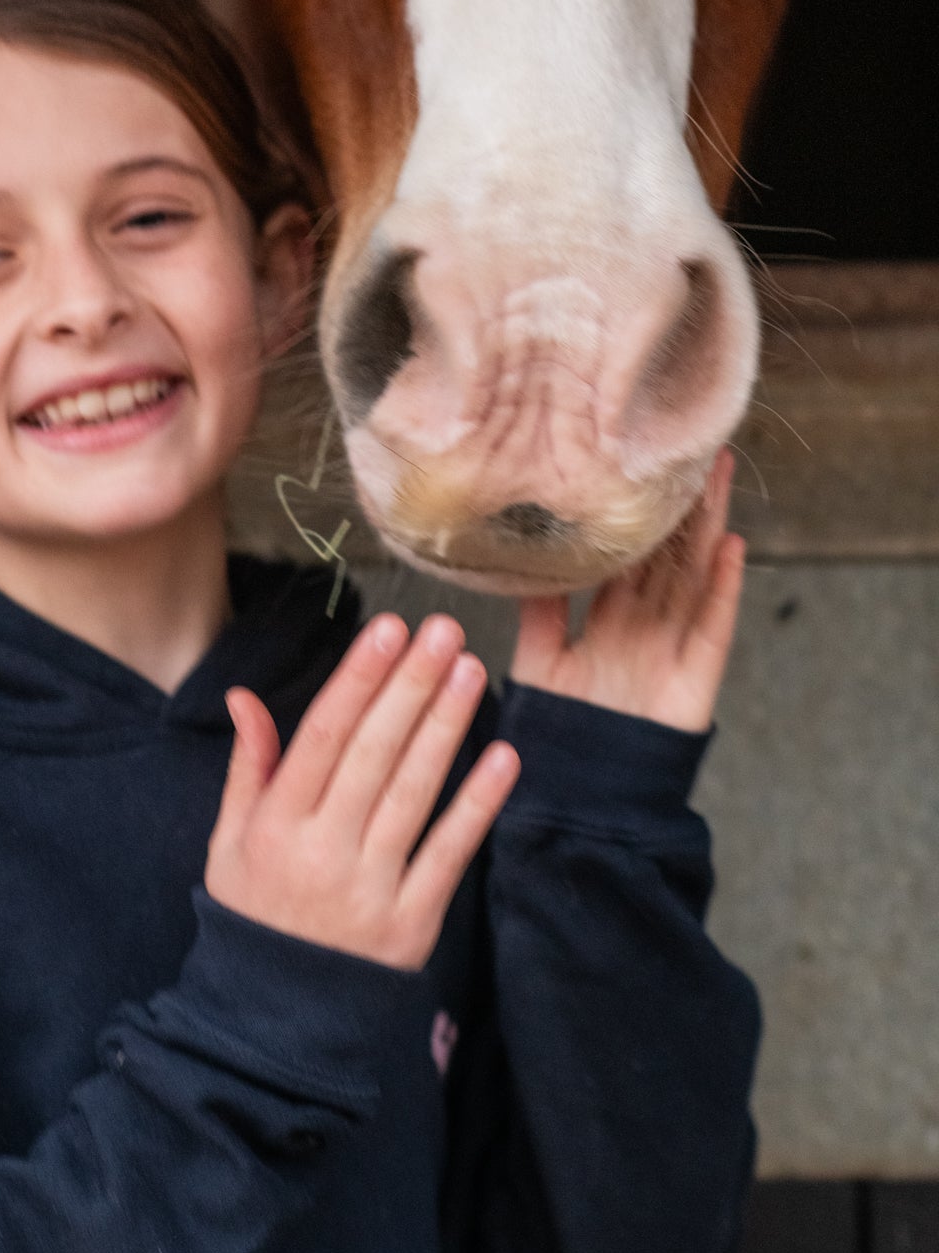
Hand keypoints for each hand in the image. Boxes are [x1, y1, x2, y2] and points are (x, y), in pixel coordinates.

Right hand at [205, 614, 519, 969]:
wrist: (275, 1023)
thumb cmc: (254, 913)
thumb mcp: (229, 842)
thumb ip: (248, 766)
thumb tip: (245, 696)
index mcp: (277, 824)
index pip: (322, 735)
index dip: (357, 680)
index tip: (387, 629)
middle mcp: (323, 850)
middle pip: (374, 753)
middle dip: (410, 686)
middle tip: (443, 631)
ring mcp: (371, 887)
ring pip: (414, 792)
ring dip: (446, 727)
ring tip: (471, 672)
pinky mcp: (413, 923)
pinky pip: (450, 852)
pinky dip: (478, 805)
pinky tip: (504, 757)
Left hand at [510, 447, 745, 732]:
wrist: (579, 801)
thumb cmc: (555, 737)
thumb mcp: (537, 665)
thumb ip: (538, 614)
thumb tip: (520, 557)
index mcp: (606, 622)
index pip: (627, 557)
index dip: (637, 516)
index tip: (640, 467)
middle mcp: (642, 630)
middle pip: (668, 557)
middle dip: (681, 507)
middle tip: (691, 450)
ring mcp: (672, 651)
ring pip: (692, 577)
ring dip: (707, 527)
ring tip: (717, 475)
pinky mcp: (695, 678)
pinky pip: (711, 627)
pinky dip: (722, 589)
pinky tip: (732, 547)